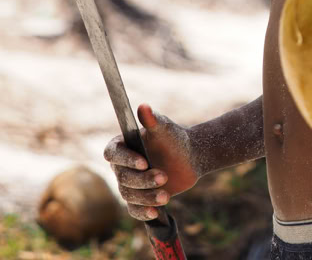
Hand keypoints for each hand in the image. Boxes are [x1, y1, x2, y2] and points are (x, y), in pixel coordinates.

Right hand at [104, 103, 197, 220]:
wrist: (189, 158)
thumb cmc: (175, 139)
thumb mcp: (165, 129)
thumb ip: (153, 120)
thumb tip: (144, 106)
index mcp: (123, 145)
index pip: (112, 153)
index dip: (125, 159)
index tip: (144, 162)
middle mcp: (121, 166)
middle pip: (123, 178)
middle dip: (143, 180)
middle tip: (164, 176)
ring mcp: (129, 184)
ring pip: (129, 195)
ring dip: (147, 196)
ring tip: (166, 195)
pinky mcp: (138, 199)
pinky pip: (135, 209)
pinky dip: (143, 212)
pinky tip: (155, 213)